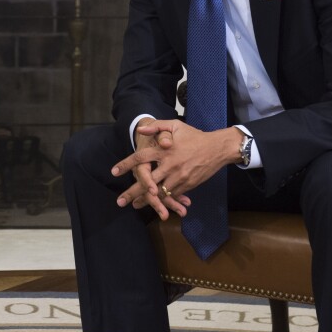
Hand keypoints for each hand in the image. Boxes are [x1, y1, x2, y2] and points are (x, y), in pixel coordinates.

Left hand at [114, 119, 240, 217]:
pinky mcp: (188, 184)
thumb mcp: (175, 125)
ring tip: (134, 205)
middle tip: (120, 201)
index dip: (125, 165)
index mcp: (163, 150)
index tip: (114, 172)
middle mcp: (169, 165)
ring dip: (146, 201)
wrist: (217, 148)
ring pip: (159, 192)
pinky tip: (155, 205)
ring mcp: (179, 176)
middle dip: (132, 192)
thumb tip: (140, 130)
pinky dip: (164, 201)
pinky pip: (173, 195)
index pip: (140, 158)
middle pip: (147, 181)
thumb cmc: (194, 136)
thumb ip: (156, 128)